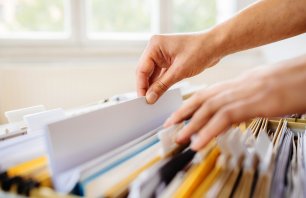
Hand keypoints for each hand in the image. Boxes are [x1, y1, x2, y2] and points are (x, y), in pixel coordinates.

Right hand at [136, 33, 221, 103]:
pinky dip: (161, 83)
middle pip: (145, 72)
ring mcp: (162, 54)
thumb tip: (149, 98)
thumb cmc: (200, 51)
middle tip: (147, 103)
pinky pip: (161, 74)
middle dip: (146, 87)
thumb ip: (162, 86)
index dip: (141, 86)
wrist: (216, 45)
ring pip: (152, 74)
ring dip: (154, 86)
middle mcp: (156, 48)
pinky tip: (160, 93)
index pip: (141, 69)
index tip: (142, 100)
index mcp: (155, 45)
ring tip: (153, 100)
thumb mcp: (179, 71)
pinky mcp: (169, 59)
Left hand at [164, 55, 305, 150]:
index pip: (204, 94)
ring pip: (208, 110)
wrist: (301, 76)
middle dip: (182, 113)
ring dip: (191, 125)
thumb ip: (239, 101)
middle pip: (201, 99)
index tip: (176, 115)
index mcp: (233, 85)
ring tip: (179, 138)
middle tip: (169, 126)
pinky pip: (224, 119)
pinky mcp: (250, 105)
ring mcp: (240, 95)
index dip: (187, 105)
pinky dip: (208, 132)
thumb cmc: (284, 83)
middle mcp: (233, 88)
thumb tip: (228, 114)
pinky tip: (199, 142)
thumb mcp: (255, 91)